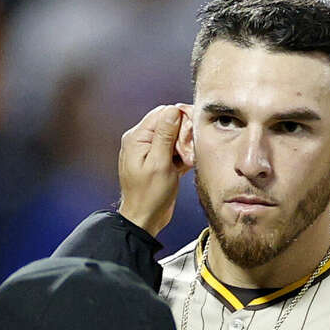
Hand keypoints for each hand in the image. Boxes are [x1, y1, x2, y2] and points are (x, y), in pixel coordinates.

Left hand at [118, 104, 192, 236]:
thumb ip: (165, 135)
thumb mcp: (160, 163)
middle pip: (168, 123)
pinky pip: (173, 149)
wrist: (145, 218)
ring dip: (184, 146)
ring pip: (173, 136)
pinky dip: (182, 155)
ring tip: (187, 160)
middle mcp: (140, 141)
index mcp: (137, 138)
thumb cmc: (149, 196)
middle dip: (183, 133)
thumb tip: (173, 110)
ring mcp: (148, 151)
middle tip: (190, 150)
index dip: (180, 119)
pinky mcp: (157, 161)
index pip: (162, 113)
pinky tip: (186, 165)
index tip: (192, 133)